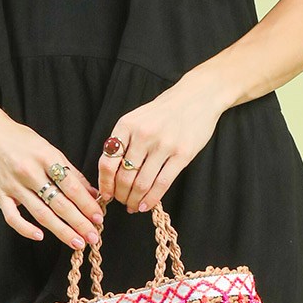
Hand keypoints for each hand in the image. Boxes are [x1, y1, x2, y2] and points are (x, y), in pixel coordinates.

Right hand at [0, 114, 104, 249]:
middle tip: (94, 236)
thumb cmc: (18, 138)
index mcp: (45, 157)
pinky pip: (12, 216)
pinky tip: (40, 236)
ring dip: (61, 230)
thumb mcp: (47, 147)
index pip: (71, 185)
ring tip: (77, 242)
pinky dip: (25, 228)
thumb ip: (68, 170)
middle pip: (59, 203)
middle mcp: (30, 172)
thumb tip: (91, 191)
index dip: (87, 203)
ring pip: (41, 213)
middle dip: (80, 222)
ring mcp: (13, 185)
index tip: (99, 217)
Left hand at [99, 76, 225, 211]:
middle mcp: (143, 134)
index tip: (105, 194)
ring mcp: (164, 145)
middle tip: (121, 202)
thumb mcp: (137, 118)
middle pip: (123, 176)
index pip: (107, 162)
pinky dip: (151, 199)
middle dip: (120, 195)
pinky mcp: (182, 154)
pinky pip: (162, 183)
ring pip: (141, 183)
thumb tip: (110, 174)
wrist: (197, 97)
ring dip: (134, 200)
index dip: (104, 184)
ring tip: (133, 206)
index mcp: (126, 125)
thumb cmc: (164, 111)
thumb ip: (123, 141)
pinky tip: (146, 206)